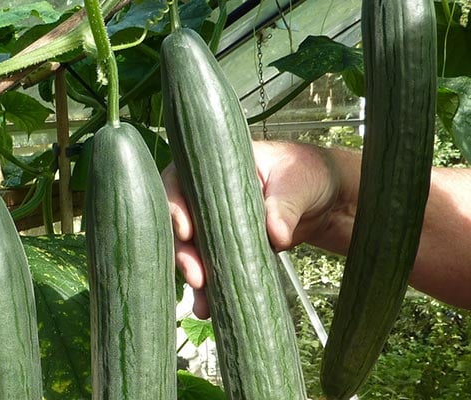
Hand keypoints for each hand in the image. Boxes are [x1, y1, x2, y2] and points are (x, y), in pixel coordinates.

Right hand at [162, 140, 343, 317]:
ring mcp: (216, 222)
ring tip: (202, 303)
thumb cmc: (307, 174)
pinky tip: (210, 307)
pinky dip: (211, 287)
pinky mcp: (228, 246)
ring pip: (193, 249)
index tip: (186, 231)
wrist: (326, 197)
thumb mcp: (299, 182)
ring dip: (194, 275)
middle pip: (181, 222)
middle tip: (196, 276)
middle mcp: (208, 195)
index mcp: (216, 167)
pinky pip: (214, 266)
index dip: (175, 205)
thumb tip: (276, 234)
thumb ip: (286, 204)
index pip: (181, 181)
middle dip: (184, 252)